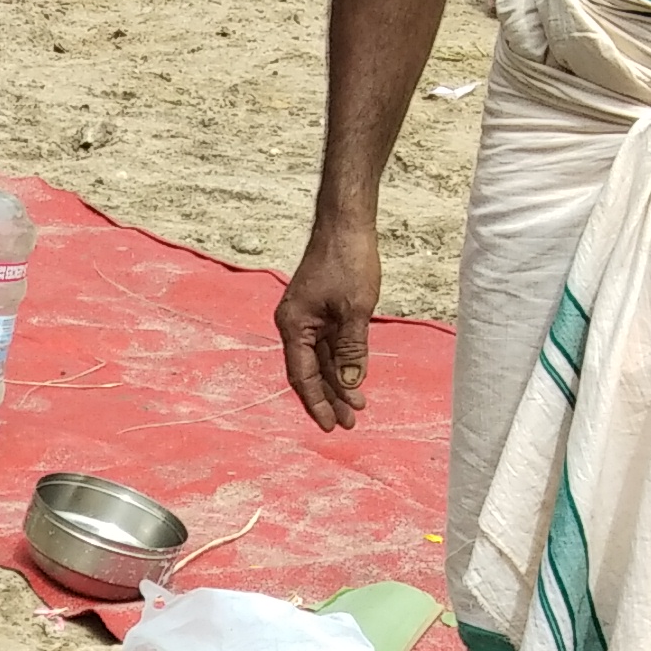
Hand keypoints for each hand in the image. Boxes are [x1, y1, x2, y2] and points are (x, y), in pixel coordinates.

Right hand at [276, 220, 382, 431]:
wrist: (346, 224)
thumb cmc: (347, 261)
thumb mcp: (355, 311)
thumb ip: (352, 350)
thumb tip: (352, 383)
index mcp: (293, 326)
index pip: (302, 376)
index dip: (317, 403)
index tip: (332, 425)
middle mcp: (295, 325)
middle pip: (310, 372)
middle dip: (330, 397)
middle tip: (350, 422)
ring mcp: (308, 317)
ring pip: (321, 360)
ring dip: (338, 381)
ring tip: (357, 405)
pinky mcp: (321, 310)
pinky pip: (328, 344)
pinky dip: (341, 361)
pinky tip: (355, 377)